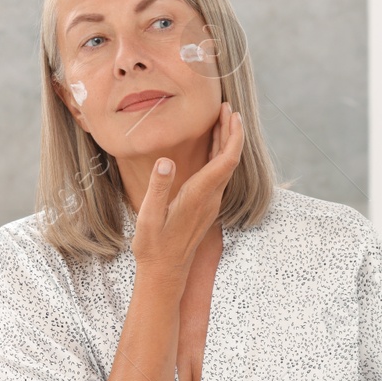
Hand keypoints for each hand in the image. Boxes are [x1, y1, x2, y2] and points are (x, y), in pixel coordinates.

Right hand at [131, 102, 243, 281]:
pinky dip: (218, 155)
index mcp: (199, 196)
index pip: (226, 161)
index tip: (231, 115)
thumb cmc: (154, 246)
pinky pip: (218, 175)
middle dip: (230, 132)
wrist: (165, 272)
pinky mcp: (206, 206)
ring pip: (225, 167)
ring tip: (220, 120)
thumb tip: (167, 161)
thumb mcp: (149, 217)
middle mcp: (211, 198)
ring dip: (225, 142)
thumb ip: (159, 188)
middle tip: (226, 108)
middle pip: (229, 160)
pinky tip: (210, 147)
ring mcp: (210, 203)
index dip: (232, 136)